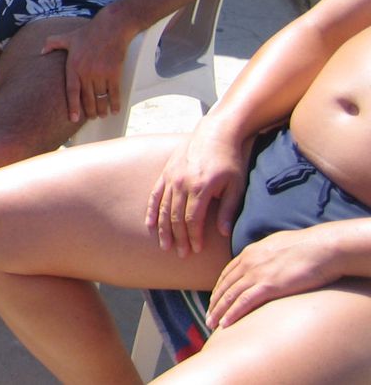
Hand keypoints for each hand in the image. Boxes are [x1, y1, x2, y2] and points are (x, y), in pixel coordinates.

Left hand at [41, 17, 129, 122]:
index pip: (71, 91)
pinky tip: (115, 110)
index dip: (72, 106)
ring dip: (102, 110)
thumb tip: (41, 51)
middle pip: (87, 98)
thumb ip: (52, 43)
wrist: (111, 27)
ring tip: (101, 115)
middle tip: (90, 117)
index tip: (72, 118)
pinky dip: (115, 103)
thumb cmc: (89, 33)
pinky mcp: (114, 73)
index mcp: (73, 66)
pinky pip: (114, 93)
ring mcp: (101, 73)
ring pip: (101, 98)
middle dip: (89, 111)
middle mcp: (86, 72)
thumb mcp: (68, 37)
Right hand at [145, 123, 247, 256]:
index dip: (194, 237)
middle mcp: (182, 183)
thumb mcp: (236, 185)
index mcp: (201, 187)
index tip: (196, 250)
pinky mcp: (166, 172)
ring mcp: (172, 177)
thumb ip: (228, 209)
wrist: (215, 132)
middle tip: (181, 254)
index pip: (193, 219)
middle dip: (178, 238)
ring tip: (165, 245)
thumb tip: (223, 233)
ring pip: (163, 208)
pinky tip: (149, 224)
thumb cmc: (229, 160)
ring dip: (164, 228)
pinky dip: (152, 210)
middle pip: (176, 216)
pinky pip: (155, 194)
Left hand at [206, 227, 338, 328]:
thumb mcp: (279, 246)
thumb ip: (267, 255)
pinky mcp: (268, 286)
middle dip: (215, 303)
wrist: (323, 247)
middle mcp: (248, 262)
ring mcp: (257, 274)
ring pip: (230, 295)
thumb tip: (268, 263)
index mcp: (250, 252)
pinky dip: (232, 314)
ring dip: (219, 312)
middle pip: (225, 286)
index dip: (219, 288)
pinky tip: (225, 324)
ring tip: (211, 324)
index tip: (214, 301)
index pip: (228, 273)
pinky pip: (243, 302)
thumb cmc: (308, 247)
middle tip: (207, 316)